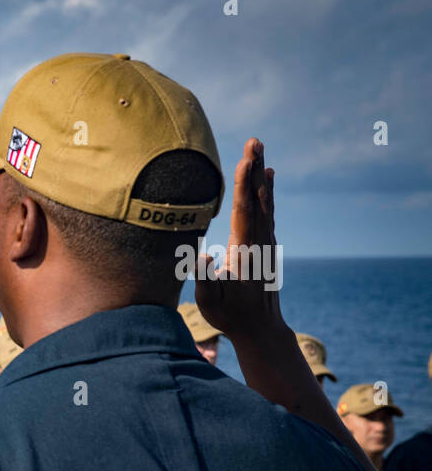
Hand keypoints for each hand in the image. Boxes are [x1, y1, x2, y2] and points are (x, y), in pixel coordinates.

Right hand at [194, 137, 280, 343]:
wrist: (260, 328)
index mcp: (244, 252)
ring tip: (261, 153)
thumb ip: (205, 280)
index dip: (243, 185)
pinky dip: (267, 193)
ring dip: (261, 177)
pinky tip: (267, 181)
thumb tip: (203, 255)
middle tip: (255, 141)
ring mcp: (266, 243)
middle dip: (254, 169)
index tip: (244, 161)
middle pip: (257, 200)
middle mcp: (259, 243)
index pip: (243, 212)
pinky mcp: (267, 246)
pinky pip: (268, 212)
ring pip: (265, 204)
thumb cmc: (230, 316)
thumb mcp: (210, 304)